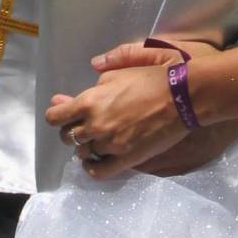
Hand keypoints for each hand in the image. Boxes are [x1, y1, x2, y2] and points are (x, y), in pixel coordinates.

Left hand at [47, 41, 237, 179]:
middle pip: (67, 136)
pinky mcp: (125, 159)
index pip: (56, 116)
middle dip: (71, 130)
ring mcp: (109, 145)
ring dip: (84, 147)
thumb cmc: (154, 77)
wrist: (182, 98)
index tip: (62, 114)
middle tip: (82, 126)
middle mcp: (95, 124)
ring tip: (93, 141)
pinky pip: (98, 171)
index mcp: (90, 100)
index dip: (57, 115)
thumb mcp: (125, 65)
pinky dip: (92, 167)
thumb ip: (105, 67)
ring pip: (83, 153)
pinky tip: (95, 161)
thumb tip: (92, 66)